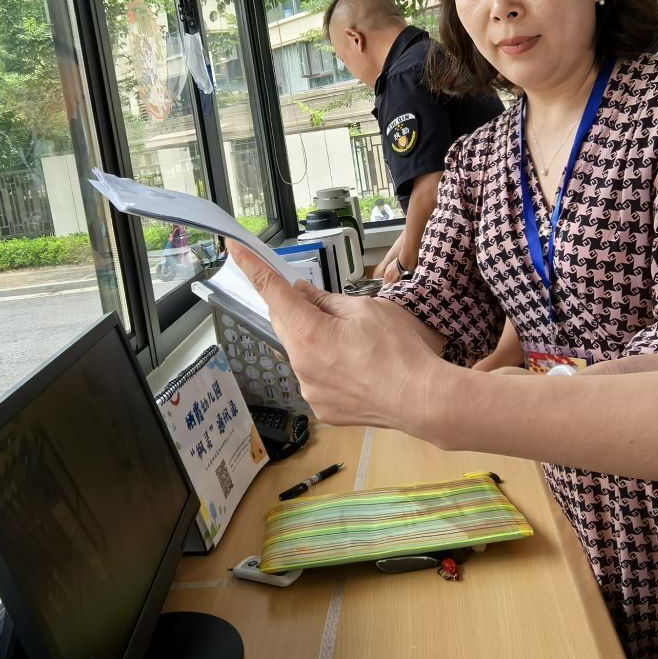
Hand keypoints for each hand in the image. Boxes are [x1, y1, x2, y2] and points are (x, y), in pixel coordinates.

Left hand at [228, 244, 448, 432]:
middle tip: (327, 306)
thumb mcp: (365, 309)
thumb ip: (326, 301)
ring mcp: (310, 391)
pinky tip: (356, 368)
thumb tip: (302, 294)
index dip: (252, 268)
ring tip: (355, 345)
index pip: (272, 292)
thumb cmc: (401, 351)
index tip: (234, 250)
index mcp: (309, 334)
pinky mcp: (323, 409)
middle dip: (298, 311)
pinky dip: (327, 367)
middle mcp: (301, 365)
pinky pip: (315, 378)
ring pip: (301, 353)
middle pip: (286, 325)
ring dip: (316, 341)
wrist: (423, 400)